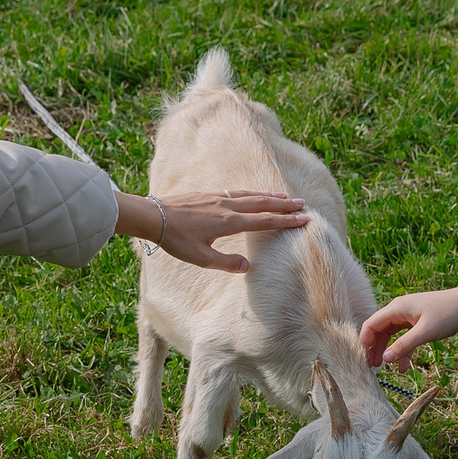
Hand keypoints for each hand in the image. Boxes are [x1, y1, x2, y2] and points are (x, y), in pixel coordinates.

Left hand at [118, 190, 308, 272]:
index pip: (264, 221)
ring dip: (269, 196)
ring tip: (283, 197)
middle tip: (303, 204)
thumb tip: (248, 266)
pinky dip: (250, 193)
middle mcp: (227, 207)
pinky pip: (236, 192)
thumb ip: (226, 262)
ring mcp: (217, 198)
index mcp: (229, 223)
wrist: (154, 216)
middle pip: (262, 204)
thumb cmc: (176, 239)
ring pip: (250, 195)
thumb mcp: (201, 258)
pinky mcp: (208, 195)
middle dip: (284, 205)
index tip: (303, 219)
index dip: (285, 221)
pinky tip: (251, 194)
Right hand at [361, 280, 457, 367]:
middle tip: (372, 368)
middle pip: (379, 330)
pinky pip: (405, 338)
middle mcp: (400, 311)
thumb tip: (385, 359)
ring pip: (391, 335)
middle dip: (374, 349)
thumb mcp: (425, 332)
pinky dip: (403, 351)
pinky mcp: (419, 323)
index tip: (364, 360)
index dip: (365, 342)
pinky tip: (404, 367)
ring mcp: (409, 317)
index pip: (371, 324)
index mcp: (397, 308)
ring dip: (388, 351)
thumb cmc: (449, 314)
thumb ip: (404, 345)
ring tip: (384, 369)